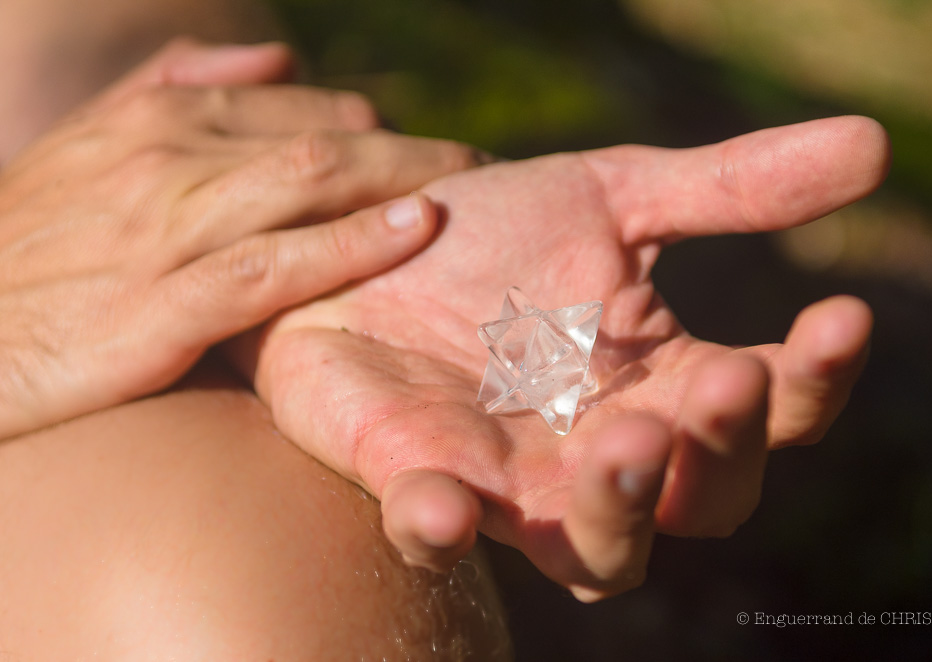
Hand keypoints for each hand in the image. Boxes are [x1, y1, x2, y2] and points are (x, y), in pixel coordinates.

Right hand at [0, 41, 485, 436]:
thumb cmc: (29, 248)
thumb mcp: (85, 145)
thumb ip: (176, 88)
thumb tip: (275, 57)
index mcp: (156, 119)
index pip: (298, 107)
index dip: (376, 131)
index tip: (428, 154)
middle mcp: (168, 157)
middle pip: (323, 139)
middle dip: (412, 152)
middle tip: (478, 168)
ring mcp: (168, 226)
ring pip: (311, 183)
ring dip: (404, 182)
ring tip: (471, 189)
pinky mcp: (165, 301)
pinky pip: (277, 263)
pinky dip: (353, 241)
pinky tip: (416, 230)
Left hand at [250, 116, 888, 599]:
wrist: (365, 245)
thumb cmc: (491, 236)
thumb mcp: (613, 194)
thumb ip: (727, 187)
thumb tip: (875, 144)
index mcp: (664, 384)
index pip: (770, 411)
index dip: (813, 378)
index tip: (842, 315)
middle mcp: (604, 452)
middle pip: (701, 499)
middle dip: (723, 449)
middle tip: (724, 376)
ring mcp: (513, 482)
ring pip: (596, 551)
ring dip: (620, 507)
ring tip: (628, 438)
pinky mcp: (418, 480)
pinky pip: (434, 534)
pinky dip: (439, 529)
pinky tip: (446, 503)